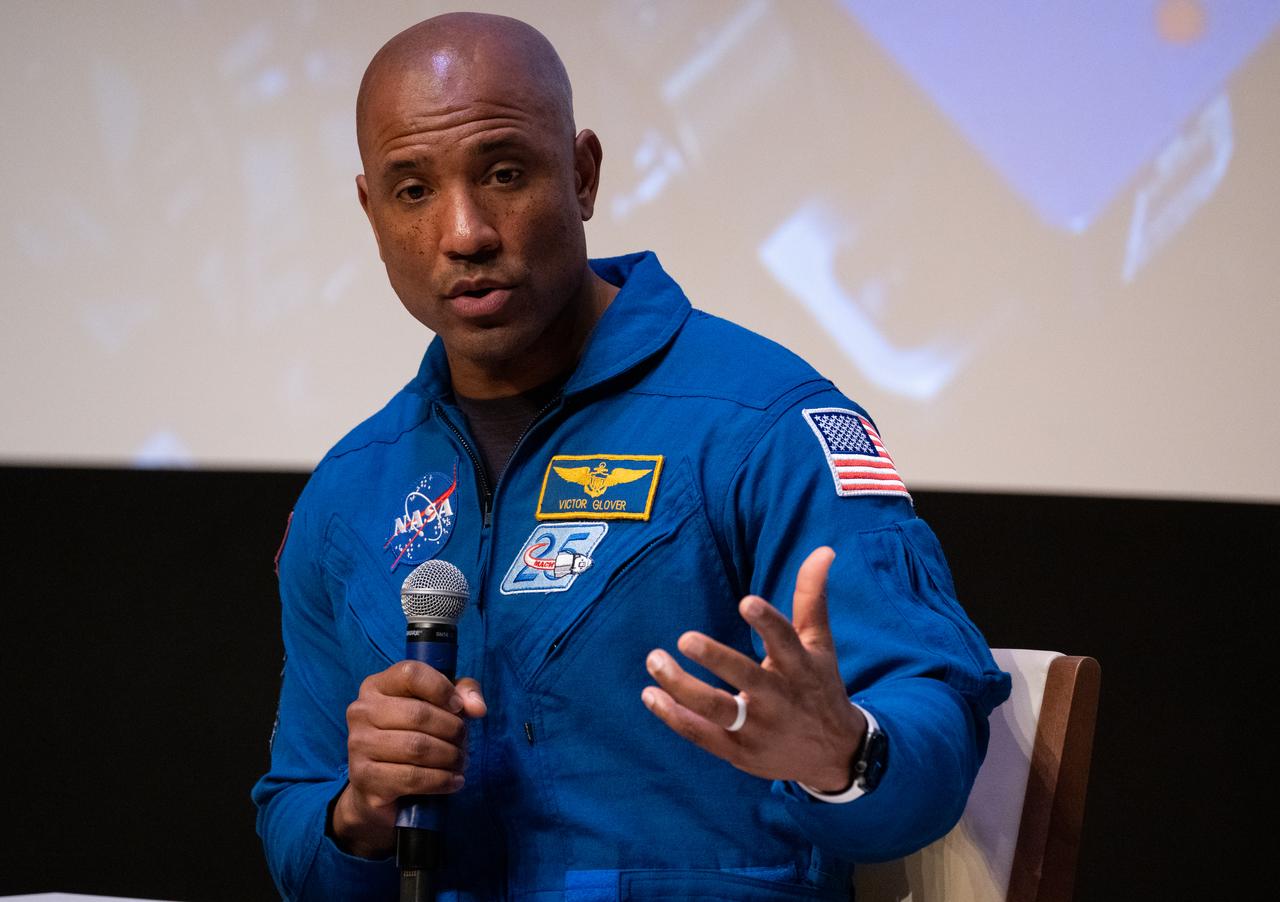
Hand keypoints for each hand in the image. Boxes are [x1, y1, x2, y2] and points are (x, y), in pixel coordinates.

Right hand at [331, 661, 486, 857]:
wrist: (378, 786)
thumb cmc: (413, 735)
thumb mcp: (439, 705)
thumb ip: (463, 693)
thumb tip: (478, 708)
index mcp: (376, 686)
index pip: (411, 673)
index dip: (442, 688)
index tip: (459, 707)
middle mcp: (361, 711)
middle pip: (418, 713)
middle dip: (452, 729)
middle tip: (464, 743)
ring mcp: (358, 744)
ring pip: (416, 747)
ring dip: (449, 757)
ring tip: (461, 762)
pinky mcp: (364, 777)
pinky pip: (412, 777)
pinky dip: (441, 780)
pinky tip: (453, 781)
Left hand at [641, 546, 865, 791]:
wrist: (833, 754)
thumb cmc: (819, 686)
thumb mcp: (819, 644)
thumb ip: (812, 597)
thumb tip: (823, 549)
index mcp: (800, 668)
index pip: (785, 641)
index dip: (767, 622)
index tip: (746, 601)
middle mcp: (780, 699)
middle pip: (747, 678)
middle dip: (716, 659)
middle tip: (685, 638)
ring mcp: (758, 728)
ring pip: (717, 710)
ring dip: (683, 687)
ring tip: (655, 661)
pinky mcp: (739, 751)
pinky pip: (701, 735)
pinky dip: (674, 717)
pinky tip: (651, 695)